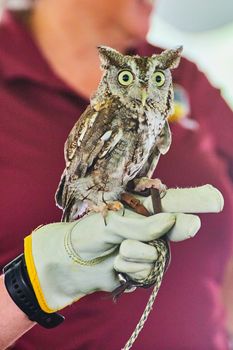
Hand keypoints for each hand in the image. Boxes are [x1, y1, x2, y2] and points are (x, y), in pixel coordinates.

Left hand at [24, 184, 222, 312]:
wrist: (72, 262)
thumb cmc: (89, 234)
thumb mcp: (113, 223)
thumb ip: (144, 223)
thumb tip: (175, 221)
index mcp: (140, 209)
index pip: (172, 202)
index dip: (194, 199)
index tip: (214, 198)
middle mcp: (150, 227)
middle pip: (178, 224)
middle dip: (188, 219)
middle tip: (213, 203)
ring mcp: (148, 248)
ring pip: (159, 253)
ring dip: (136, 253)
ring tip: (117, 250)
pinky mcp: (143, 269)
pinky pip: (148, 271)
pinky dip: (131, 268)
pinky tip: (117, 264)